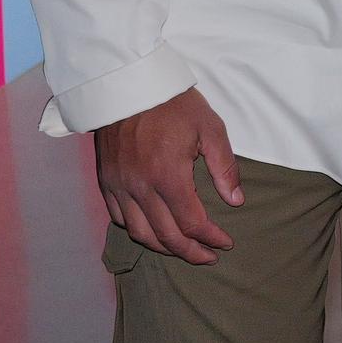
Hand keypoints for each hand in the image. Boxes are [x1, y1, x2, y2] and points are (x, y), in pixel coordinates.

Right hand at [94, 87, 242, 264]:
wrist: (129, 86)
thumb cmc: (174, 104)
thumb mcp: (210, 128)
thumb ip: (224, 167)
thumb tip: (235, 201)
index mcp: (167, 176)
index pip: (191, 223)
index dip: (211, 239)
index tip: (226, 243)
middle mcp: (139, 187)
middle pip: (165, 236)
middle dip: (190, 252)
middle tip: (209, 256)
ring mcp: (119, 186)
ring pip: (140, 233)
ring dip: (164, 247)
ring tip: (184, 249)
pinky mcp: (106, 181)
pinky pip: (120, 218)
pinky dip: (139, 231)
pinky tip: (154, 230)